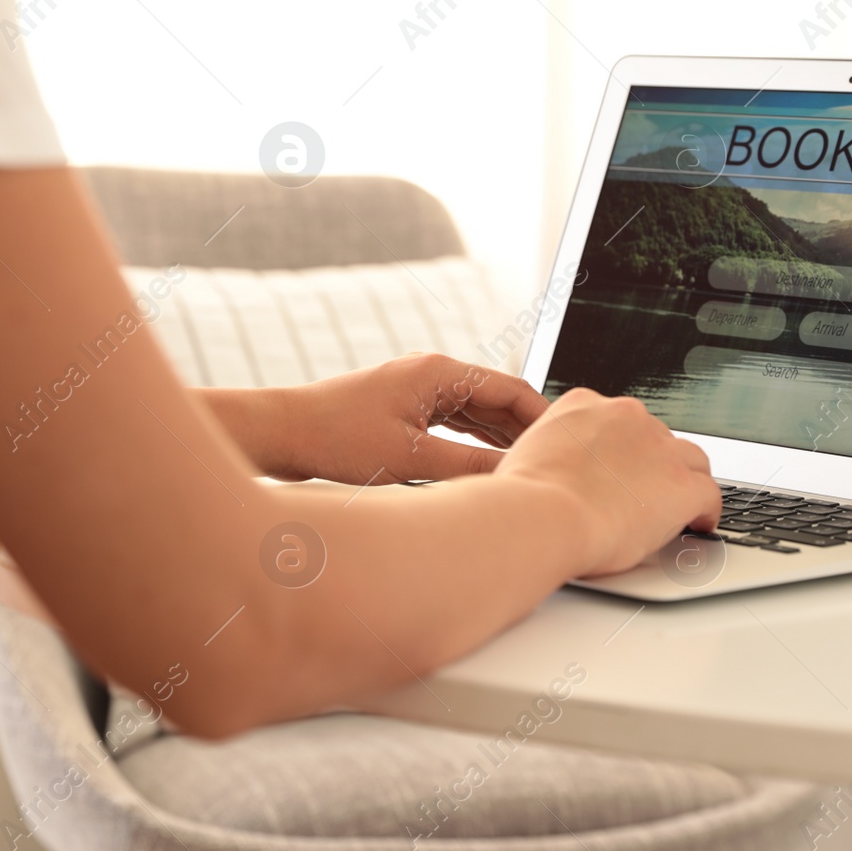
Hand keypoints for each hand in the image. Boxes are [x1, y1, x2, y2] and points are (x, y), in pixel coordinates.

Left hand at [227, 353, 549, 483]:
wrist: (283, 432)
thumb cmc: (336, 439)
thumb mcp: (410, 460)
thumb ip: (468, 467)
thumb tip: (514, 478)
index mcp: (440, 372)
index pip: (512, 390)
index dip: (545, 420)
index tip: (568, 447)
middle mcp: (433, 373)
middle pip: (498, 399)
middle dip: (528, 430)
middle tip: (558, 464)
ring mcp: (418, 388)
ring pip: (477, 412)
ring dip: (503, 438)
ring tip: (534, 467)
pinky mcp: (405, 406)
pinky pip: (455, 421)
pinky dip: (476, 441)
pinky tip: (493, 462)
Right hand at [493, 388, 720, 576]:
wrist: (542, 516)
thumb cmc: (522, 498)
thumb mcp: (527, 456)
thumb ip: (550, 454)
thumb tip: (552, 473)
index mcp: (584, 404)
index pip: (618, 420)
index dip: (624, 449)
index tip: (622, 468)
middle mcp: (626, 416)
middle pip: (656, 437)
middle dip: (654, 464)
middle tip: (646, 492)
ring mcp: (659, 449)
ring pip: (690, 459)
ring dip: (684, 480)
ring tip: (680, 505)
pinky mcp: (682, 485)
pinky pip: (709, 494)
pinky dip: (706, 510)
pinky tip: (700, 523)